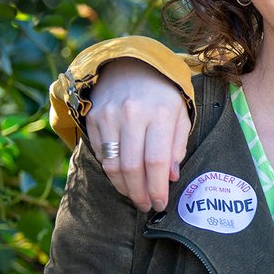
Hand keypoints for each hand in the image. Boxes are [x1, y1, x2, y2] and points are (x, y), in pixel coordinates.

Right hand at [84, 58, 189, 212]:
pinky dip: (111, 171)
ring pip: (112, 164)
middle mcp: (132, 114)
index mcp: (160, 113)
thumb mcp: (180, 116)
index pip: (156, 161)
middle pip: (131, 167)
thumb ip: (177, 146)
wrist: (130, 67)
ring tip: (134, 195)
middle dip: (139, 193)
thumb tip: (170, 177)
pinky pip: (100, 154)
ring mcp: (109, 116)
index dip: (157, 188)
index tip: (160, 204)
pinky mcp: (92, 118)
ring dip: (123, 187)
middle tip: (146, 205)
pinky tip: (122, 176)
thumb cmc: (162, 96)